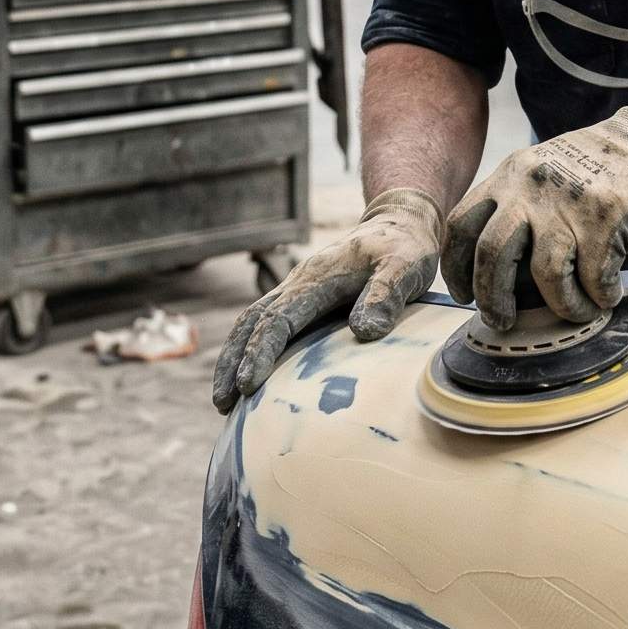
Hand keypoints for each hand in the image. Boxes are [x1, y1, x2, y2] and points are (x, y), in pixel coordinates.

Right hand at [211, 187, 443, 411]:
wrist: (399, 225)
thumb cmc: (404, 249)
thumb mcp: (405, 267)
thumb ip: (385, 296)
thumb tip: (362, 332)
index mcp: (316, 279)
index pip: (277, 319)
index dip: (260, 352)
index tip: (248, 385)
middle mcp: (298, 283)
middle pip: (250, 322)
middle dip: (232, 361)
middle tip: (222, 403)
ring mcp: (296, 290)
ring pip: (251, 322)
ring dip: (233, 357)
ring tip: (223, 400)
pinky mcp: (302, 299)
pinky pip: (266, 324)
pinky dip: (249, 349)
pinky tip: (249, 377)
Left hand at [443, 94, 627, 329]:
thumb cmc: (602, 164)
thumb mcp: (544, 169)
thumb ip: (518, 203)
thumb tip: (499, 269)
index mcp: (510, 176)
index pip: (462, 225)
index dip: (456, 267)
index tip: (464, 294)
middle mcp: (531, 189)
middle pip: (492, 256)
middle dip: (493, 299)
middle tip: (503, 321)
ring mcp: (568, 205)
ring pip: (546, 276)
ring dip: (562, 306)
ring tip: (576, 310)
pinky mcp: (606, 221)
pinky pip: (594, 280)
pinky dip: (600, 297)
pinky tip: (607, 295)